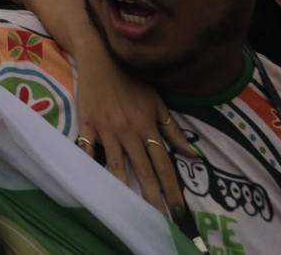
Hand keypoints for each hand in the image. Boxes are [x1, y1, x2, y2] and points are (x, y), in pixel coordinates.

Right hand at [72, 62, 197, 216]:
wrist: (101, 58)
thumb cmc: (131, 81)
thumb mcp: (156, 101)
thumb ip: (172, 130)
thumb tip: (193, 155)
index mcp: (148, 126)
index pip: (164, 164)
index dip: (172, 189)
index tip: (179, 211)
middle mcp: (130, 131)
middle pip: (144, 170)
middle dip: (154, 198)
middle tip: (161, 222)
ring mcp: (108, 130)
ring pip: (118, 166)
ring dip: (126, 190)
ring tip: (131, 212)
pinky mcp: (88, 126)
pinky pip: (88, 149)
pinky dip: (89, 166)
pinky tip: (91, 184)